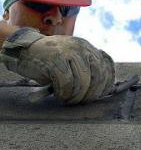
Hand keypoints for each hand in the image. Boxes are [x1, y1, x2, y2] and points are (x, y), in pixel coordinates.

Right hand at [0, 27, 114, 103]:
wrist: (24, 50)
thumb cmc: (49, 61)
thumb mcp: (72, 61)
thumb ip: (86, 69)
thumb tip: (102, 91)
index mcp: (88, 47)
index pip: (107, 65)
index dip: (107, 83)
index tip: (101, 95)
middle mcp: (81, 47)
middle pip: (98, 75)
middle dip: (91, 94)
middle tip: (80, 101)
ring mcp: (68, 52)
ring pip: (83, 81)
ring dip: (76, 96)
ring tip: (68, 100)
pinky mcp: (55, 59)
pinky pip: (67, 82)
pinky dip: (64, 93)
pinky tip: (59, 95)